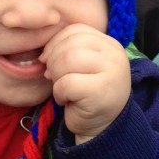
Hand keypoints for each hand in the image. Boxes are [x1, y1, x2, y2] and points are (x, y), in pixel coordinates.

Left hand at [39, 24, 130, 143]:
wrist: (101, 127)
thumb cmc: (87, 94)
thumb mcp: (81, 65)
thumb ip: (69, 49)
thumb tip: (44, 52)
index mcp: (109, 44)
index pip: (76, 30)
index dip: (56, 43)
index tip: (49, 60)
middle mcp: (115, 55)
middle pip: (70, 44)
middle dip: (53, 61)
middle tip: (53, 77)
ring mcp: (112, 72)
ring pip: (68, 60)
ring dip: (56, 76)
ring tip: (61, 88)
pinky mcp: (101, 91)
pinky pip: (67, 83)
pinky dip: (59, 92)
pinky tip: (66, 100)